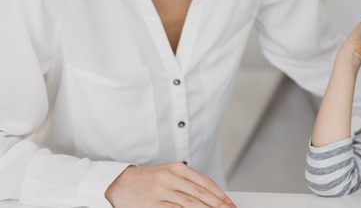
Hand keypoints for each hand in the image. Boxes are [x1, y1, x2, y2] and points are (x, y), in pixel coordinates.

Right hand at [105, 163, 235, 207]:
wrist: (118, 183)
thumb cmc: (146, 179)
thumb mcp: (168, 173)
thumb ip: (188, 182)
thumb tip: (209, 195)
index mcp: (177, 168)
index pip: (206, 183)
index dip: (220, 195)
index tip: (230, 204)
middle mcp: (171, 178)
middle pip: (201, 194)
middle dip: (218, 205)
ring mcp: (161, 191)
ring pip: (190, 204)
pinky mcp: (153, 204)